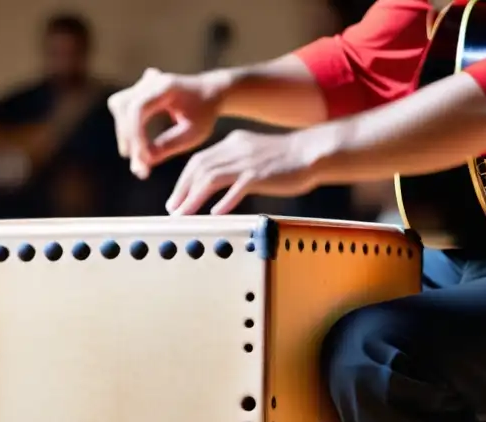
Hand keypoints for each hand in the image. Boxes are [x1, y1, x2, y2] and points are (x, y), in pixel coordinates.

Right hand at [108, 68, 226, 178]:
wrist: (209, 94)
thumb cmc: (204, 114)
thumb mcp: (193, 134)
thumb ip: (168, 146)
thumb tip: (143, 162)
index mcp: (166, 87)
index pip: (138, 108)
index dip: (136, 135)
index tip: (143, 159)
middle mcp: (151, 81)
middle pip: (123, 106)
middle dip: (128, 138)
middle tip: (140, 168)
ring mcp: (143, 83)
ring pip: (118, 106)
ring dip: (124, 133)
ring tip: (139, 159)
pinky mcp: (138, 90)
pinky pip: (121, 108)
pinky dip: (126, 128)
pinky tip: (138, 148)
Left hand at [167, 128, 323, 215]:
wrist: (312, 152)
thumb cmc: (286, 160)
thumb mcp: (254, 156)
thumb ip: (235, 166)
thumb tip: (218, 186)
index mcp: (233, 143)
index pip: (199, 160)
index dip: (183, 180)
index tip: (175, 198)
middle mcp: (236, 149)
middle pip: (199, 168)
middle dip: (182, 190)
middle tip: (172, 210)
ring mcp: (248, 162)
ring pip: (211, 178)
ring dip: (194, 198)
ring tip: (184, 214)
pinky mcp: (261, 175)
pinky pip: (237, 188)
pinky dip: (224, 201)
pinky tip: (216, 213)